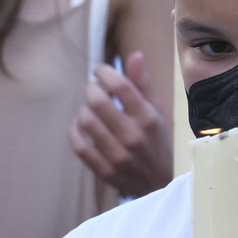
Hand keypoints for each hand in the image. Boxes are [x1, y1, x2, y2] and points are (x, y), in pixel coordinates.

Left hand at [69, 51, 173, 197]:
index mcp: (149, 118)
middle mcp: (133, 137)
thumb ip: (144, 83)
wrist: (162, 183)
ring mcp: (118, 156)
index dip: (104, 72)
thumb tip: (134, 54)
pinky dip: (75, 131)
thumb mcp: (158, 111)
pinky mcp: (105, 171)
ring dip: (83, 109)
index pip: (121, 86)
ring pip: (86, 122)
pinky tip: (81, 126)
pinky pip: (79, 146)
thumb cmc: (158, 140)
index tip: (99, 71)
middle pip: (98, 101)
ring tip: (89, 108)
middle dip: (91, 89)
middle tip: (93, 89)